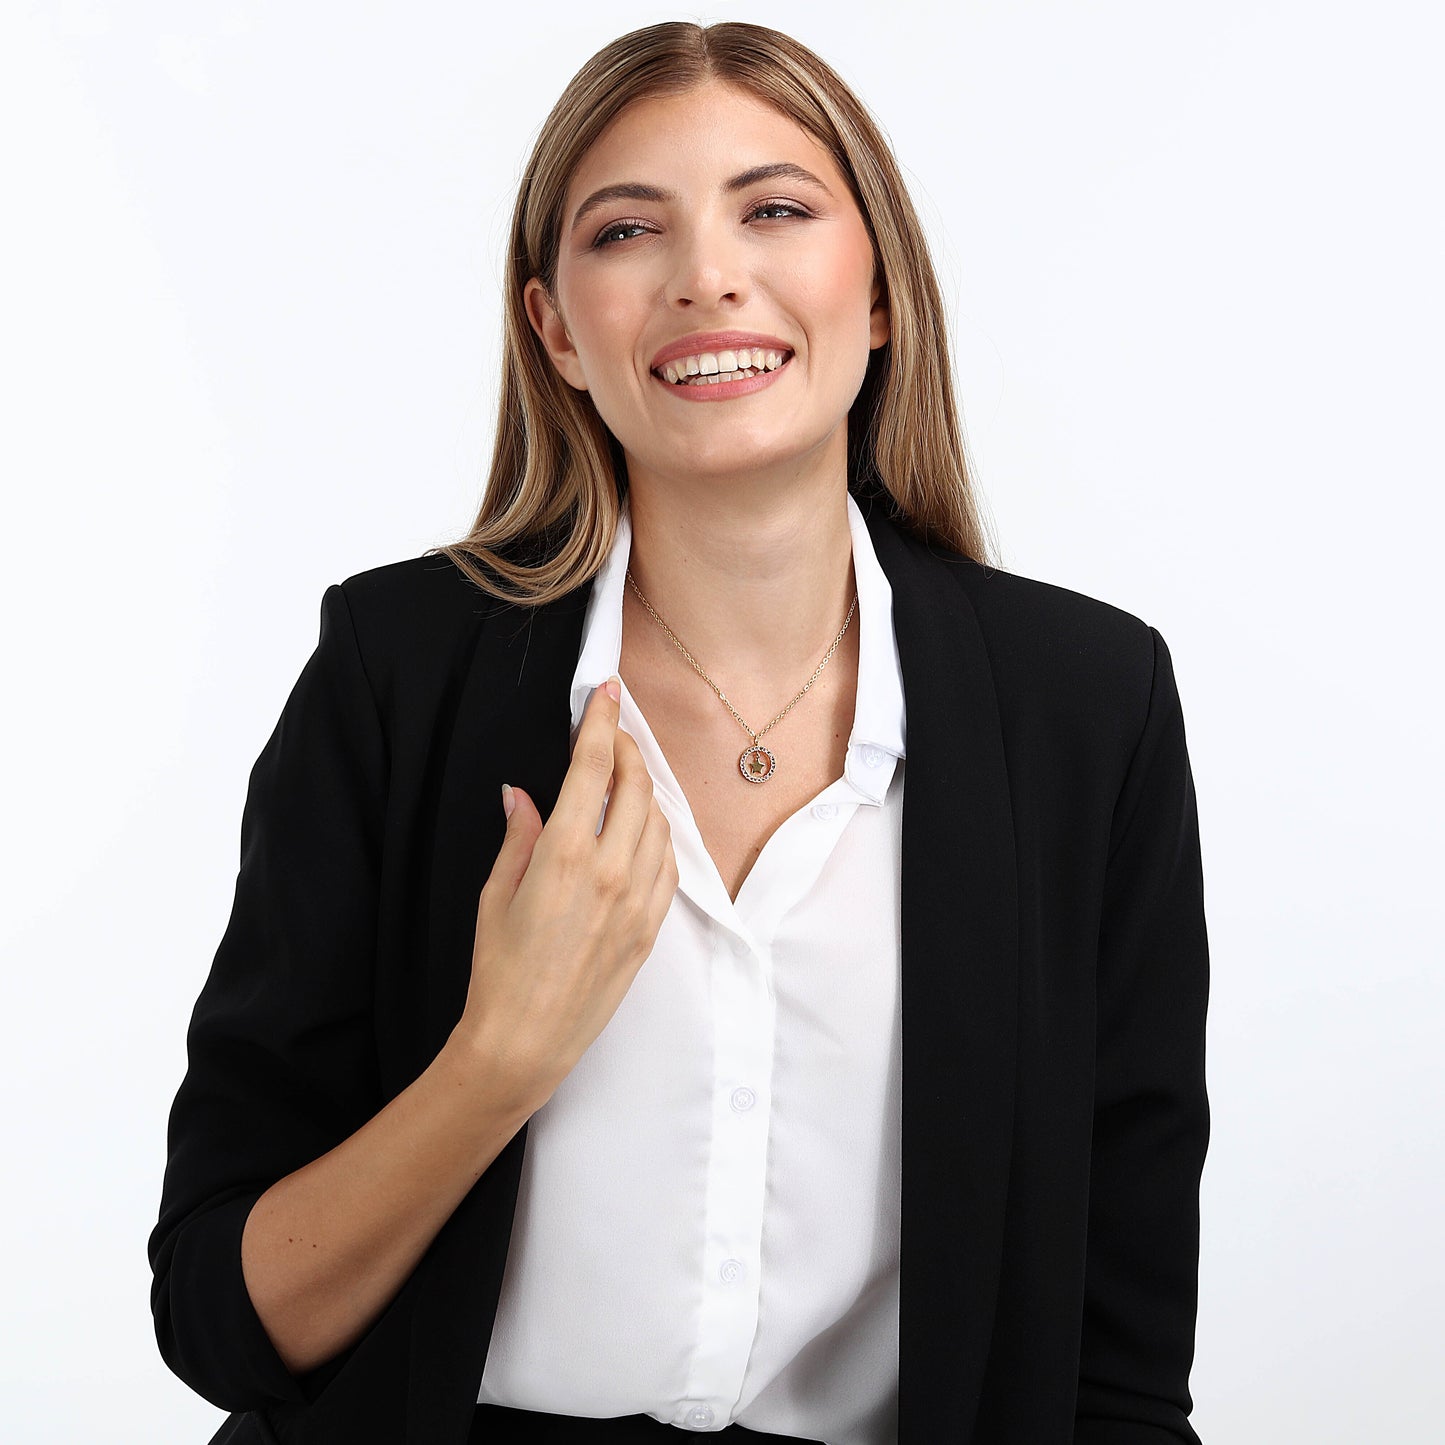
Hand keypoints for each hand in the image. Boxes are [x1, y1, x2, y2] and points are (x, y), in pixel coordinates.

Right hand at [455, 676, 678, 1107]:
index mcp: (564, 854)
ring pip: (658, 821)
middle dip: (626, 750)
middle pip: (635, 785)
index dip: (602, 721)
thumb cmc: (499, 970)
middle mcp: (610, 870)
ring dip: (644, 790)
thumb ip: (518, 836)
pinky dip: (658, 835)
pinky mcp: (651, 926)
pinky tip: (641, 830)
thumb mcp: (495, 894)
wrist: (526, 1041)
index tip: (607, 692)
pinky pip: (668, 863)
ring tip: (624, 780)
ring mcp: (638, 899)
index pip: (592, 767)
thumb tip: (523, 795)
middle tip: (612, 735)